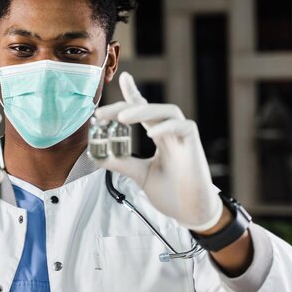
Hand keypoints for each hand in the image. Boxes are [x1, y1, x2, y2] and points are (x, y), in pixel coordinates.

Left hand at [95, 72, 221, 231]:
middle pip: (150, 108)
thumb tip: (98, 155)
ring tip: (123, 117)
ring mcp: (183, 136)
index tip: (123, 77)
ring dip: (144, 110)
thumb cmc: (171, 193)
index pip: (145, 109)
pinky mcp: (194, 144)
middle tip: (103, 113)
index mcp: (159, 135)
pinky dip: (167, 127)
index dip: (134, 93)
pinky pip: (183, 127)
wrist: (191, 213)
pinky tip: (152, 132)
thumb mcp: (140, 175)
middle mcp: (170, 132)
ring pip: (167, 111)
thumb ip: (122, 163)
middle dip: (126, 105)